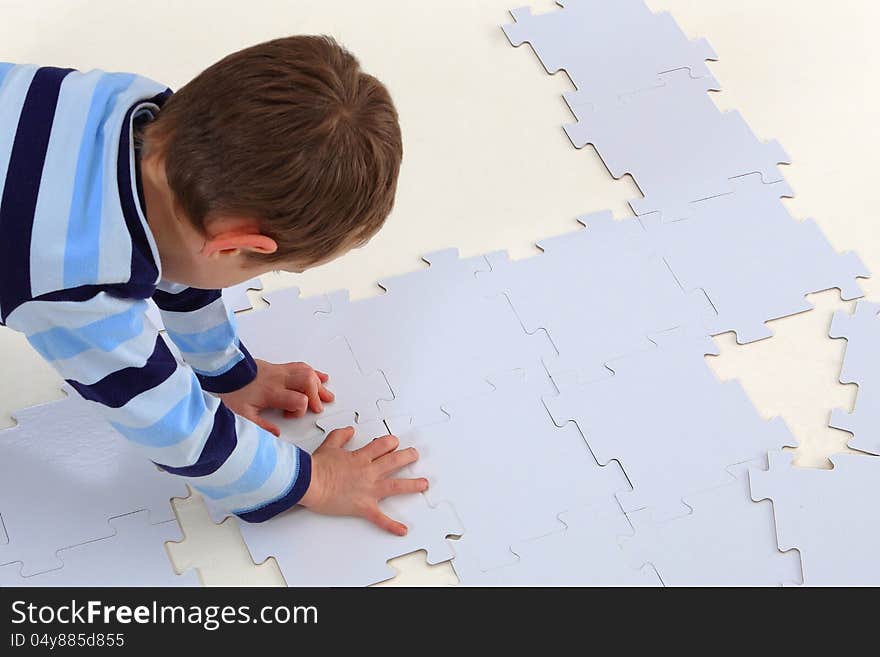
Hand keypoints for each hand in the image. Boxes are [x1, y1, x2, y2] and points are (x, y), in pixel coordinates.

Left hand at [218, 359, 333, 435]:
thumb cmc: (232, 392)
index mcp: (272, 392)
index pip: (298, 399)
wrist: (224, 372)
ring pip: (307, 372)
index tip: (289, 416)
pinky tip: (320, 377)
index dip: (300, 410)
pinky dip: (313, 372)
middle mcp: (279, 379)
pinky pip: (301, 366)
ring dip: (319, 384)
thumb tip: (276, 435)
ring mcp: (280, 371)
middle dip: (317, 396)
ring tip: (326, 394)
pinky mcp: (279, 367)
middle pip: (308, 382)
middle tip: (317, 407)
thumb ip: (261, 426)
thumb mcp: (242, 415)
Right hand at [299, 427, 428, 535]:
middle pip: (394, 462)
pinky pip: (380, 518)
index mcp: (360, 457)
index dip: (390, 443)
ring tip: (423, 484)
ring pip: (395, 485)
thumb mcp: (329, 445)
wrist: (309, 483)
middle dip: (407, 457)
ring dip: (412, 485)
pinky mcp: (363, 507)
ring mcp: (368, 489)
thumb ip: (340, 436)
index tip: (395, 442)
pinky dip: (391, 525)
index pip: (382, 446)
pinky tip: (402, 530)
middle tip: (414, 455)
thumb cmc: (316, 467)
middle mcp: (368, 472)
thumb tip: (350, 430)